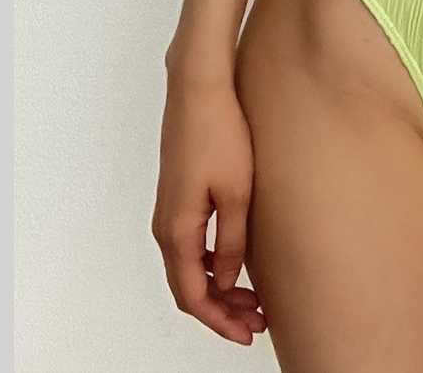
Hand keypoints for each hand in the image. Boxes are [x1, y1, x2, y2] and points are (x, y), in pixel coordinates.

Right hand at [151, 71, 265, 343]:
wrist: (199, 89)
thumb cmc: (220, 133)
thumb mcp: (237, 192)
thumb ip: (231, 241)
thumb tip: (226, 280)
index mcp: (177, 230)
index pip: (193, 296)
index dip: (220, 321)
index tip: (247, 333)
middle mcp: (165, 226)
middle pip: (188, 287)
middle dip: (221, 311)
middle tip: (257, 323)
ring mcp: (169, 211)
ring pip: (188, 267)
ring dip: (218, 288)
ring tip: (254, 300)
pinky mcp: (178, 196)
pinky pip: (189, 246)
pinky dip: (210, 264)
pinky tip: (235, 264)